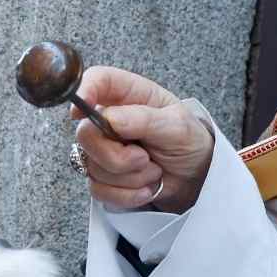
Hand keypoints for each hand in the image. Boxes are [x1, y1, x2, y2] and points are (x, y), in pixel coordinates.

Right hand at [72, 66, 213, 212]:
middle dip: (117, 156)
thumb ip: (144, 119)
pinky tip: (145, 187)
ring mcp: (104, 149)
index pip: (96, 81)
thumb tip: (110, 117)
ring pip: (93, 167)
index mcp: (129, 95)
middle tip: (144, 157)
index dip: (83, 92)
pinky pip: (99, 190)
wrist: (197, 176)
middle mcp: (110, 119)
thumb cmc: (189, 141)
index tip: (79, 112)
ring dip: (130, 177)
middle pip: (85, 135)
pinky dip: (126, 195)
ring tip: (153, 169)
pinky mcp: (103, 177)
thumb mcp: (178, 126)